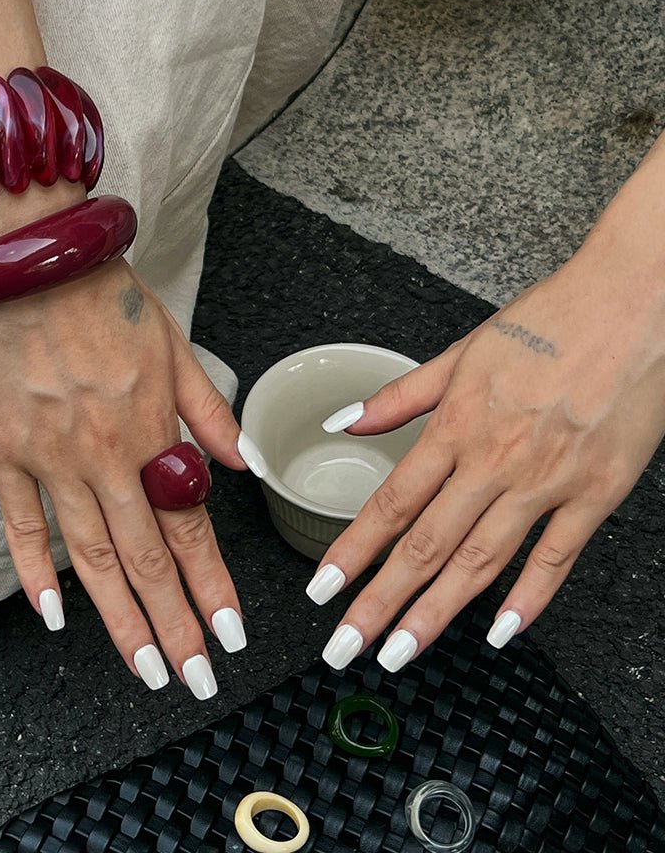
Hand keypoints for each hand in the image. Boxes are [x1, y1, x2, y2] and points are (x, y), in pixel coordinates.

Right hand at [0, 189, 260, 694]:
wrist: (23, 256)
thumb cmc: (100, 293)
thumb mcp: (174, 341)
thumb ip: (210, 411)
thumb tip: (246, 466)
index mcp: (150, 427)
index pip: (189, 527)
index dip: (211, 586)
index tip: (230, 636)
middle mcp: (103, 453)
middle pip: (145, 558)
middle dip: (174, 626)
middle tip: (193, 678)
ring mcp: (47, 456)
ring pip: (90, 555)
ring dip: (119, 619)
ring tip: (144, 668)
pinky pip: (20, 524)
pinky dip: (36, 574)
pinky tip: (54, 618)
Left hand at [308, 252, 664, 671]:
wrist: (632, 304)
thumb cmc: (548, 321)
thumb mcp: (461, 352)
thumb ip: (400, 396)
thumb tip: (344, 421)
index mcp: (456, 425)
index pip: (390, 503)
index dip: (352, 552)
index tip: (322, 590)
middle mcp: (494, 460)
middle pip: (426, 545)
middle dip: (380, 602)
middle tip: (347, 646)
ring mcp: (547, 481)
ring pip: (481, 562)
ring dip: (436, 612)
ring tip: (402, 651)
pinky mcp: (597, 492)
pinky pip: (556, 557)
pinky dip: (527, 598)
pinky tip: (499, 630)